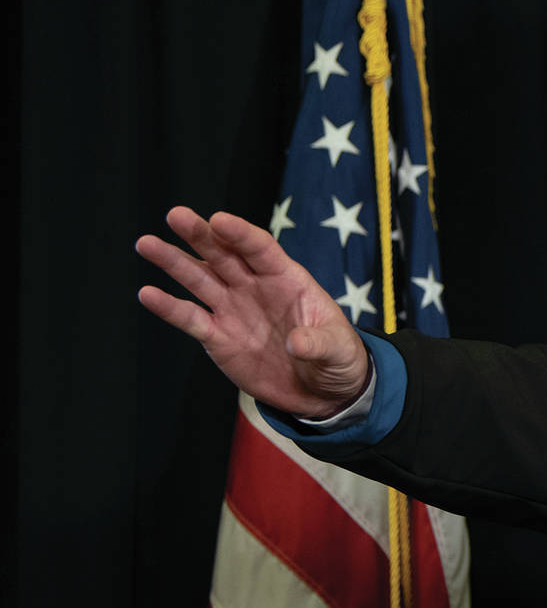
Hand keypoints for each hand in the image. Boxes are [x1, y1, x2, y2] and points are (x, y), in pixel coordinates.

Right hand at [137, 207, 370, 416]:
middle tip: (176, 215)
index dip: (240, 235)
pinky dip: (169, 308)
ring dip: (173, 262)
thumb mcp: (339, 350)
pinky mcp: (217, 336)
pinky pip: (190, 318)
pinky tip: (147, 294)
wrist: (320, 392)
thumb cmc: (336, 359)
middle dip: (200, 235)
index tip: (218, 220)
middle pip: (223, 255)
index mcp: (287, 279)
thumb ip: (319, 343)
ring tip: (147, 244)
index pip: (261, 249)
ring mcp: (232, 309)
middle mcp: (254, 286)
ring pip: (199, 279)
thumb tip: (297, 343)